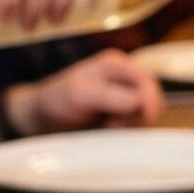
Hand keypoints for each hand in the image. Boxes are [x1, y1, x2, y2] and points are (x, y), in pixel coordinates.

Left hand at [21, 49, 165, 133]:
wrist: (42, 117)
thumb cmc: (56, 100)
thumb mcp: (81, 95)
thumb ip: (113, 97)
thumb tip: (142, 102)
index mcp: (115, 63)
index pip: (147, 80)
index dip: (149, 100)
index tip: (142, 118)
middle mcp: (123, 76)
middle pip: (151, 96)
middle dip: (138, 114)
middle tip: (112, 124)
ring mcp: (123, 93)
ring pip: (145, 112)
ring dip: (130, 123)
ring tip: (106, 125)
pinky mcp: (121, 110)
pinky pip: (136, 121)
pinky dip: (126, 129)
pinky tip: (107, 128)